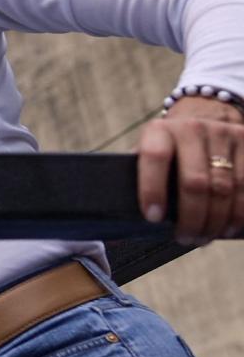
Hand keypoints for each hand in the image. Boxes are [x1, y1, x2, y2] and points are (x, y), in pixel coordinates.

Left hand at [138, 96, 243, 240]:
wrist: (204, 118)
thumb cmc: (169, 149)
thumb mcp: (149, 152)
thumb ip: (138, 176)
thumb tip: (123, 219)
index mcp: (160, 130)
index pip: (155, 157)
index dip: (152, 189)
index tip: (153, 218)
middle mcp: (192, 128)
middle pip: (196, 182)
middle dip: (191, 218)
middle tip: (185, 238)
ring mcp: (223, 134)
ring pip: (226, 188)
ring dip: (216, 221)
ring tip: (205, 237)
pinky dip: (239, 213)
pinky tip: (228, 227)